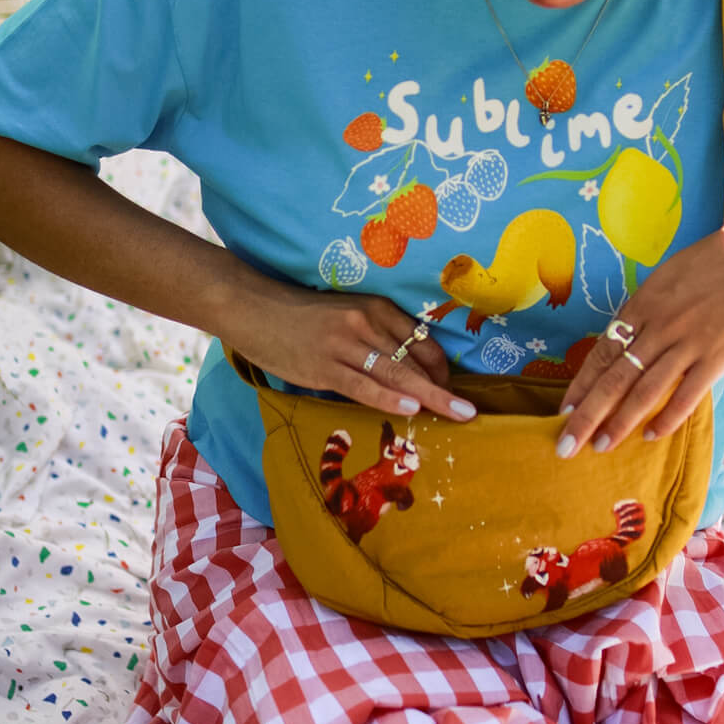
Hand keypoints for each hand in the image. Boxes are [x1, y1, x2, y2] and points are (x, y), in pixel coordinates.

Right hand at [224, 279, 477, 422]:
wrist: (254, 308)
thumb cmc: (300, 316)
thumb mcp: (346, 315)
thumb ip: (374, 337)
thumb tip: (403, 371)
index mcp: (376, 308)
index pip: (422, 342)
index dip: (441, 370)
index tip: (449, 391)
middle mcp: (367, 322)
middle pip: (416, 359)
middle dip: (445, 389)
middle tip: (468, 413)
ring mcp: (346, 344)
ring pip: (397, 374)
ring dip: (430, 398)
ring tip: (457, 416)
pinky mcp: (325, 366)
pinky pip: (364, 385)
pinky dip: (390, 398)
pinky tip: (411, 409)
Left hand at [557, 212, 723, 456]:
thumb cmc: (714, 263)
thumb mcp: (666, 277)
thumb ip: (645, 308)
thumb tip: (624, 334)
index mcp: (642, 306)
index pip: (602, 353)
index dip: (581, 384)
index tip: (563, 409)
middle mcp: (658, 328)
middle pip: (614, 378)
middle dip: (587, 415)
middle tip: (566, 444)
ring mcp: (687, 344)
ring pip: (644, 391)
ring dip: (619, 423)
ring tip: (600, 446)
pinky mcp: (716, 358)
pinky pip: (686, 395)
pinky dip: (667, 417)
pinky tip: (651, 436)